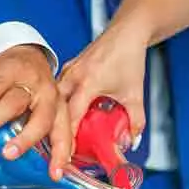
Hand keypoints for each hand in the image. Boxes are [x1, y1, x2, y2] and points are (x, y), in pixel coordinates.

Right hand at [0, 44, 71, 180]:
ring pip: (12, 104)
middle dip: (25, 139)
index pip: (63, 136)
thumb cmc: (36, 93)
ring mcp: (30, 84)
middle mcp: (49, 97)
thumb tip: (39, 171)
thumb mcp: (46, 112)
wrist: (26, 54)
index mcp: (60, 111)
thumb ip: (43, 137)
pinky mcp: (10, 73)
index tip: (55, 175)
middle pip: (41, 120)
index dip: (60, 156)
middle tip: (8, 154)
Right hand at [57, 23, 149, 141]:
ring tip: (57, 137)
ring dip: (55, 117)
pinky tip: (62, 117)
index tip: (68, 155)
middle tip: (58, 150)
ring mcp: (68, 70)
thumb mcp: (135, 94)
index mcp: (88, 81)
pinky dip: (58, 105)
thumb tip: (130, 141)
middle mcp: (73, 75)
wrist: (127, 32)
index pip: (72, 116)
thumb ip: (135, 121)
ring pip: (53, 99)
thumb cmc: (128, 58)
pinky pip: (57, 91)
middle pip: (56, 109)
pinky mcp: (68, 69)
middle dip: (56, 130)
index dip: (69, 137)